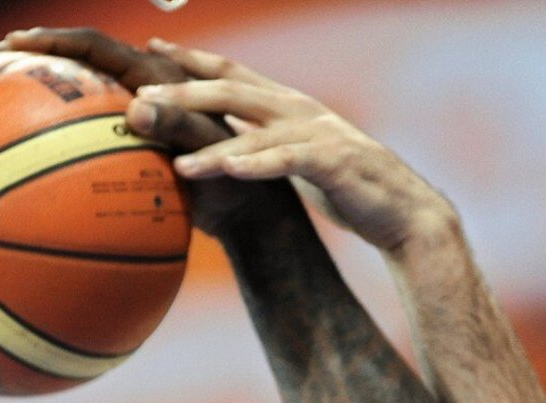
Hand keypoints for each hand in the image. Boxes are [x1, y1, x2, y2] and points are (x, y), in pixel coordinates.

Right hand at [0, 27, 290, 235]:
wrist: (253, 210)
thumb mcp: (212, 153)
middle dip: (30, 58)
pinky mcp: (137, 145)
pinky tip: (30, 159)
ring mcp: (138, 117)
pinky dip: (59, 137)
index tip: (10, 46)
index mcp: (158, 78)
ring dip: (39, 93)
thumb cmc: (238, 182)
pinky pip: (89, 134)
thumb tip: (138, 109)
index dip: (52, 42)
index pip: (95, 46)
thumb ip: (181, 128)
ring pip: (79, 96)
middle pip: (76, 62)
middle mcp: (143, 88)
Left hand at [132, 40, 453, 251]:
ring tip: (176, 157)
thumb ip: (264, 144)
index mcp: (289, 106)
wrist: (403, 212)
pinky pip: (287, 161)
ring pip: (253, 129)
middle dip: (185, 89)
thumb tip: (226, 141)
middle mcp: (300, 110)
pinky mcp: (332, 164)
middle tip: (143, 94)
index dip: (193, 59)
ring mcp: (316, 134)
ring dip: (212, 143)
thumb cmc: (348, 189)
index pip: (233, 73)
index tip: (152, 47)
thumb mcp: (297, 160)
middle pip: (233, 89)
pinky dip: (257, 164)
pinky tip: (229, 169)